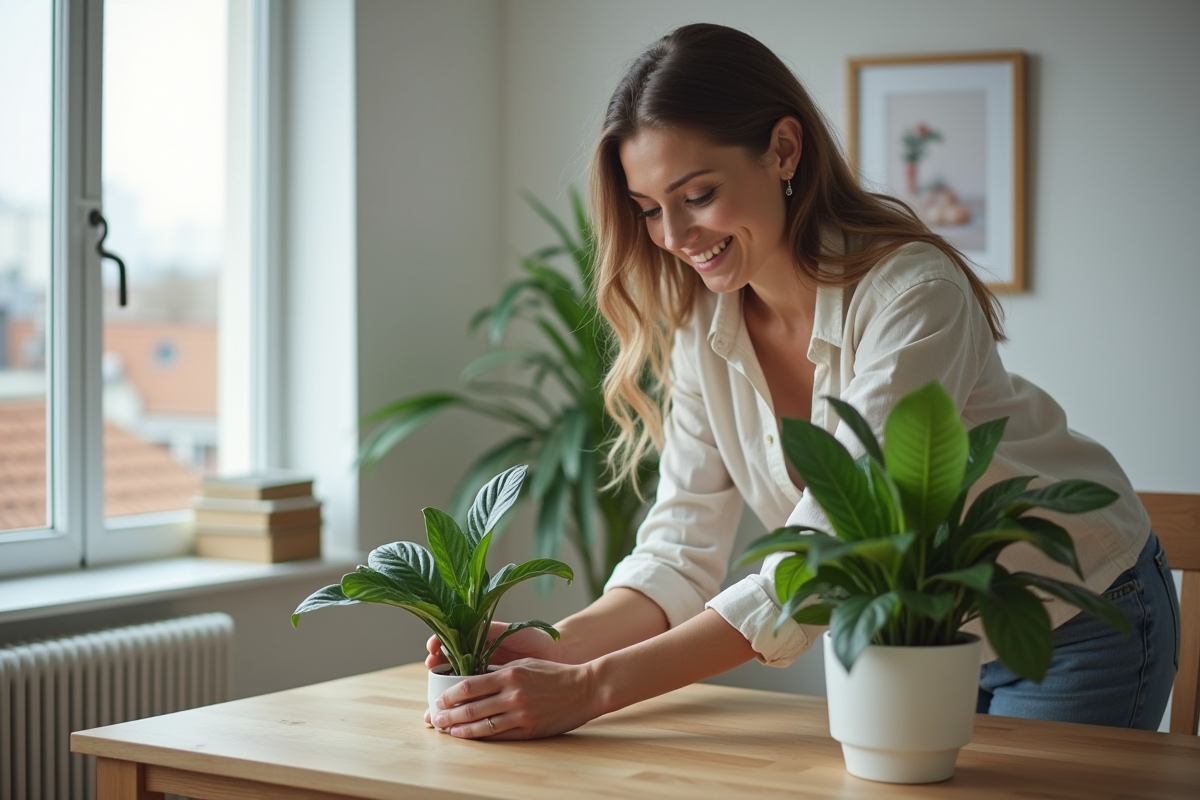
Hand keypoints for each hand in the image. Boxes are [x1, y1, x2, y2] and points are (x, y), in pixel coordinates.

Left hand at [422, 622, 567, 725]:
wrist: (585, 688)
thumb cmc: (554, 673)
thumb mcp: (525, 664)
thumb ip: (500, 671)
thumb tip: (473, 678)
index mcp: (510, 674)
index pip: (469, 686)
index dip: (449, 695)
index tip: (437, 700)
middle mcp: (513, 695)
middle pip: (471, 708)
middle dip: (448, 715)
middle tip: (433, 719)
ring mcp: (521, 714)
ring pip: (482, 725)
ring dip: (460, 729)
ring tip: (446, 731)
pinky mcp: (530, 730)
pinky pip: (500, 736)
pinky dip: (481, 737)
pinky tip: (469, 737)